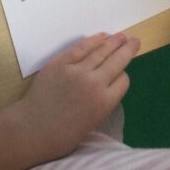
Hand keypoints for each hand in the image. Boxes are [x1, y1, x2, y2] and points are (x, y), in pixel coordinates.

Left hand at [14, 33, 139, 161]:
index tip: (121, 73)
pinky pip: (80, 48)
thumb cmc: (64, 134)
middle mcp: (95, 83)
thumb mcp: (93, 121)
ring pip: (100, 52)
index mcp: (105, 102)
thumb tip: (107, 83)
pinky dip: (92, 41)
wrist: (34, 128)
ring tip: (122, 35)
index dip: (123, 75)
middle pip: (117, 61)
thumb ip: (103, 101)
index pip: (123, 80)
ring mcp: (77, 71)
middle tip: (135, 40)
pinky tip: (101, 36)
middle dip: (127, 50)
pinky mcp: (60, 63)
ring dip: (113, 42)